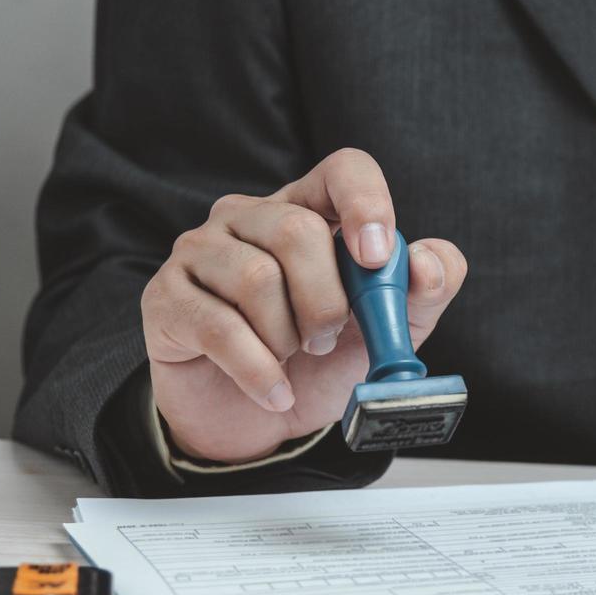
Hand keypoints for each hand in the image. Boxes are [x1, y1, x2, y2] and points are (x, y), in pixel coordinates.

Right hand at [141, 148, 467, 463]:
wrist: (258, 424)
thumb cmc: (321, 363)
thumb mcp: (387, 331)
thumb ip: (421, 293)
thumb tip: (430, 264)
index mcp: (312, 210)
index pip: (344, 169)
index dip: (366, 203)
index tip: (377, 258)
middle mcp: (251, 217)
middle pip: (298, 231)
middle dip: (327, 301)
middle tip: (327, 340)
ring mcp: (201, 250)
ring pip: (256, 277)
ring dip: (288, 336)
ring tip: (292, 359)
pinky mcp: (166, 296)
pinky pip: (218, 326)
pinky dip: (258, 370)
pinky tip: (274, 390)